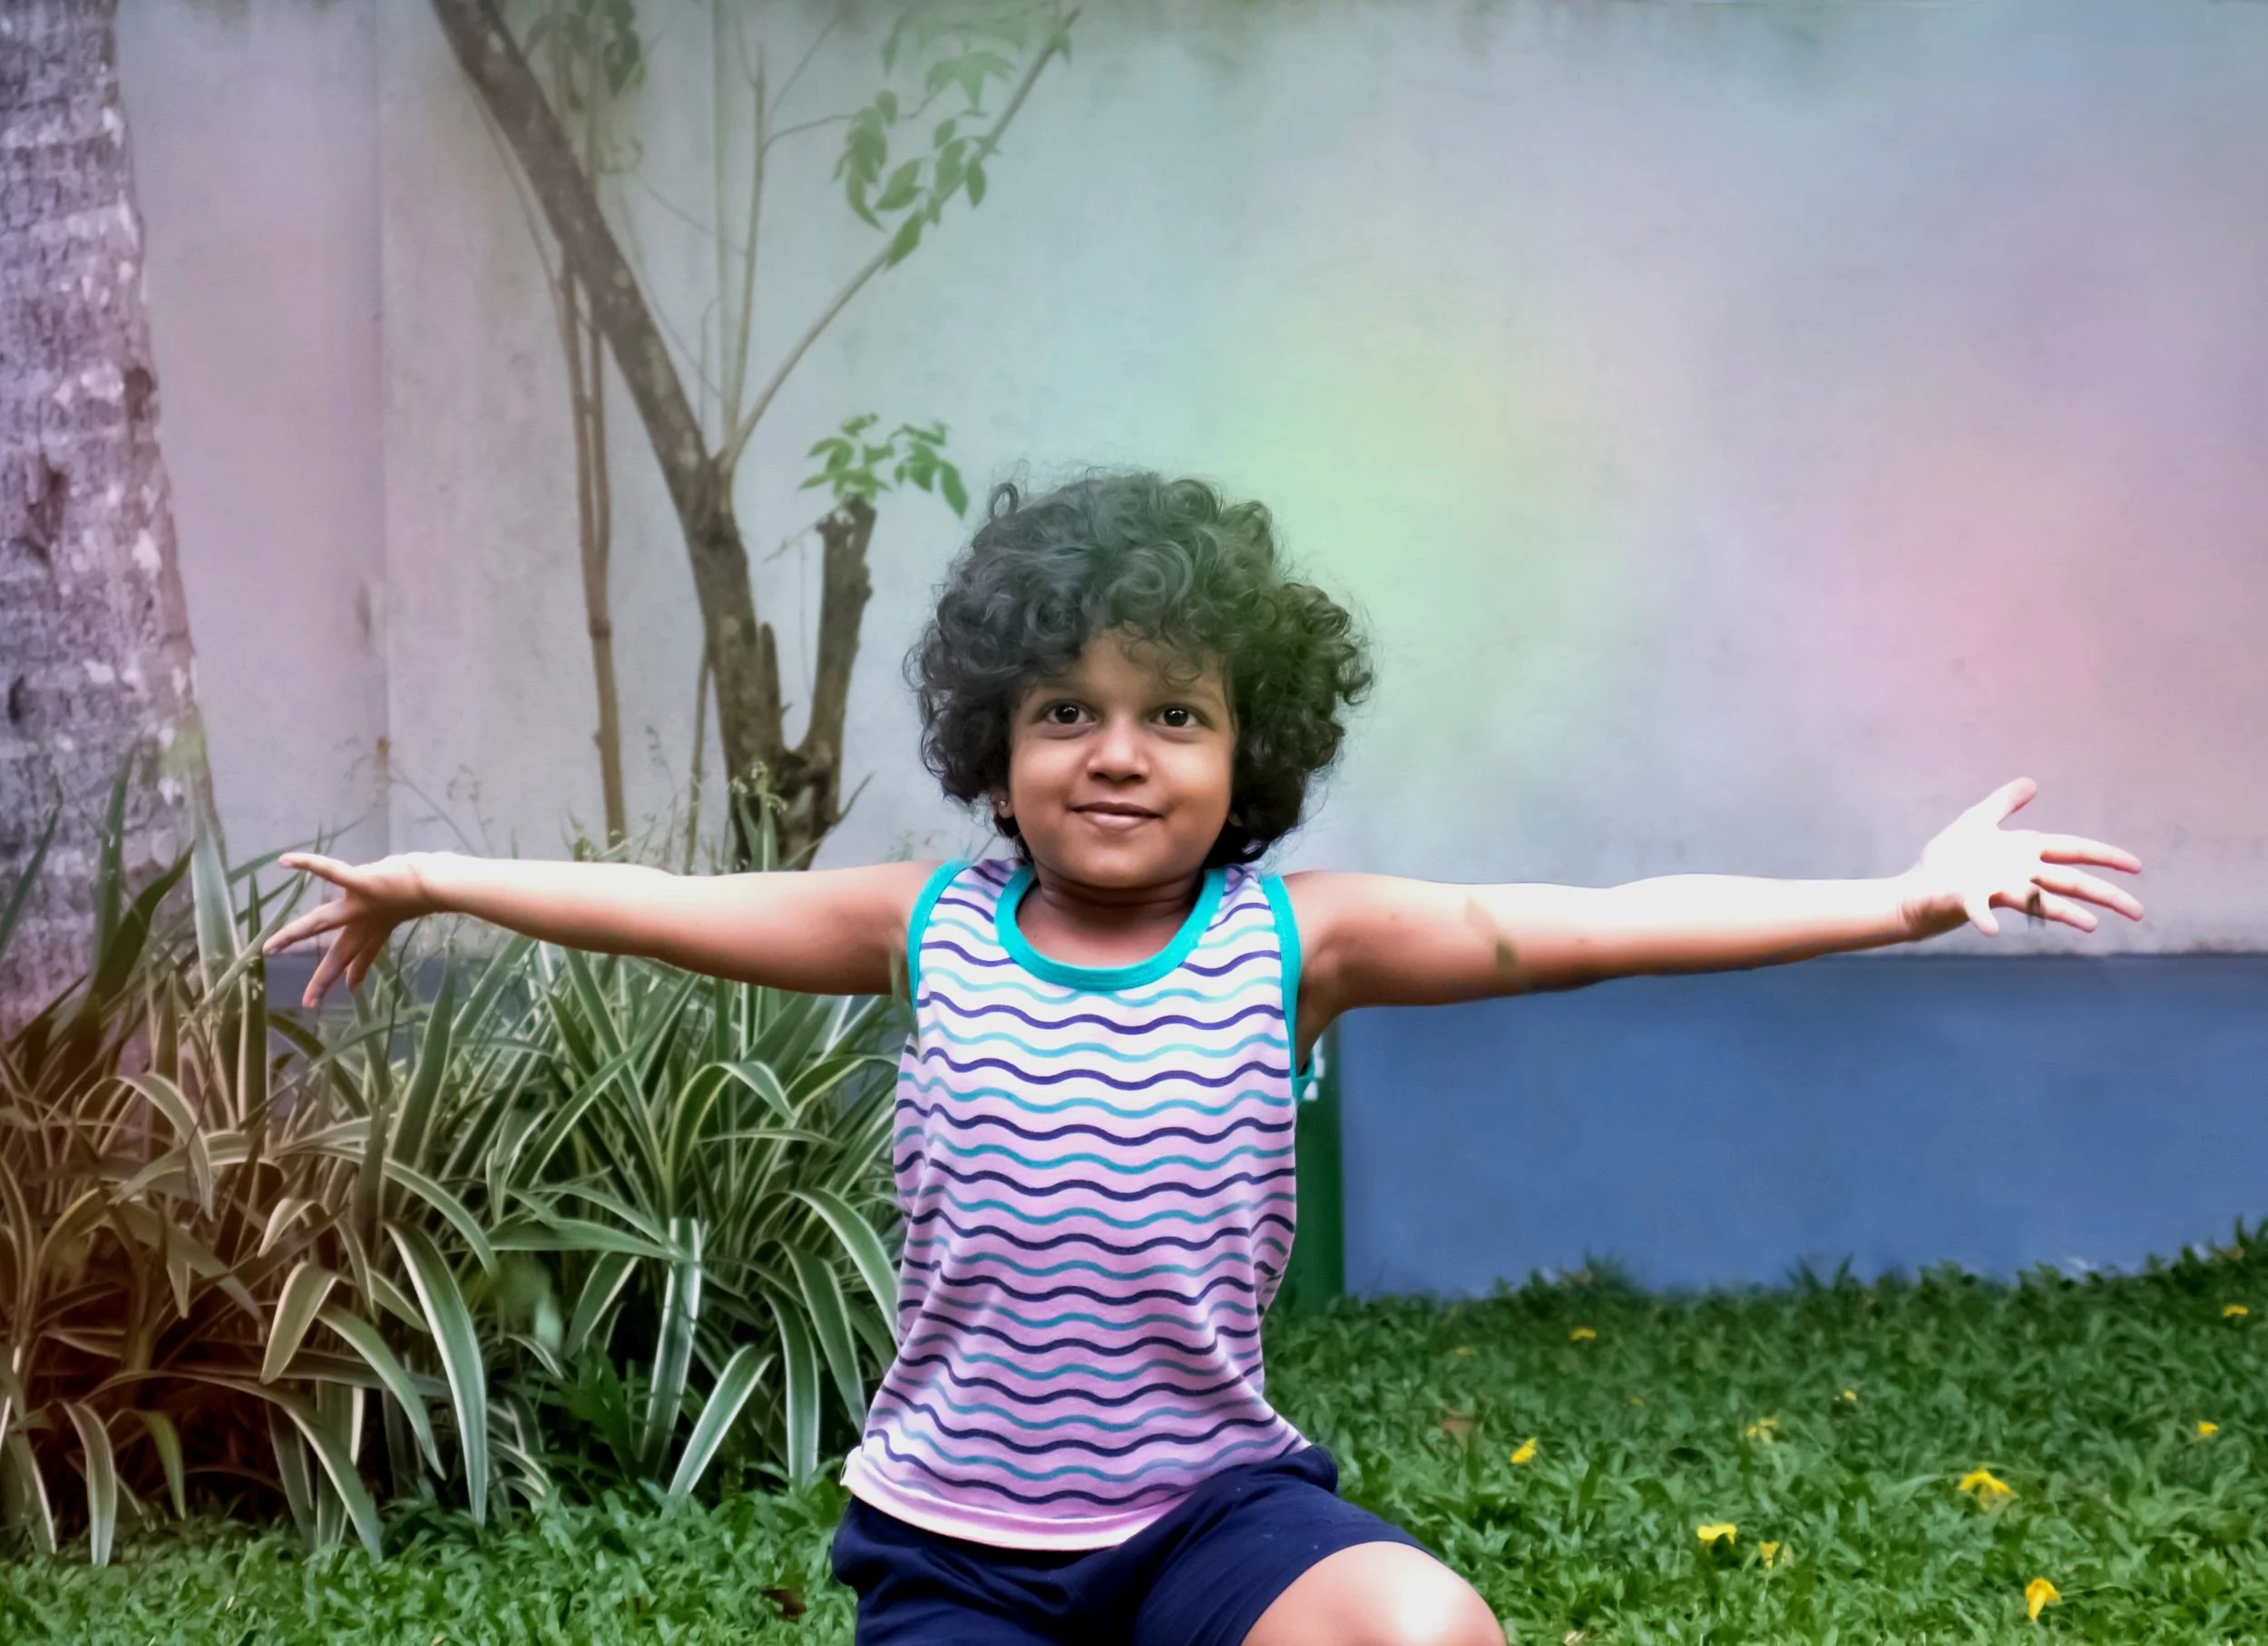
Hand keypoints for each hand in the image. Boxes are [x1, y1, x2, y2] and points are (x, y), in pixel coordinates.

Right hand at [263, 852, 442, 1007]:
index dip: (356, 972)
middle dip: (324, 977)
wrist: (444, 882)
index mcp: (381, 926)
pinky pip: (330, 871)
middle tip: (309, 1003)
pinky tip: (286, 861)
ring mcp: (360, 903)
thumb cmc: (437, 885)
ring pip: (320, 922)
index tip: (350, 989)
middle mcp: (366, 921)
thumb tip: (406, 883)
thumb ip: (409, 897)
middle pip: (341, 953)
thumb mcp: (420, 898)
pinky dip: (308, 864)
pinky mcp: (360, 882)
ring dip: (293, 935)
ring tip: (270, 947)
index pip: (366, 955)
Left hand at [1896, 777, 2143, 940]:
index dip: (2105, 857)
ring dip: (2066, 912)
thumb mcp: (1977, 822)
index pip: (2074, 850)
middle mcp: (2018, 874)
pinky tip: (1991, 930)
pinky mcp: (1968, 900)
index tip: (2137, 866)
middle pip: (2069, 882)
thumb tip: (2031, 782)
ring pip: (2039, 901)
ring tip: (2092, 925)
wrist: (1914, 889)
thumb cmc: (1946, 860)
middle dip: (2105, 895)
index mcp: (2023, 852)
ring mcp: (1996, 889)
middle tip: (2138, 913)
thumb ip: (2004, 803)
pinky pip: (1979, 910)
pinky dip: (1985, 918)